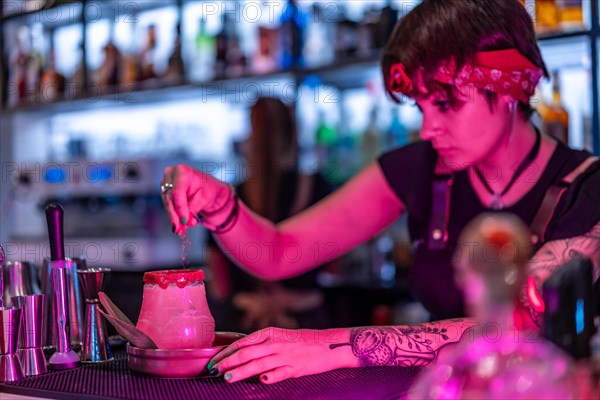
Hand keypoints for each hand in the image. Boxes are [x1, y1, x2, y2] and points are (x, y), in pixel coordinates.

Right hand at [160, 164, 230, 233]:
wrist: (208, 188)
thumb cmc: (208, 189)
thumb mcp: (203, 199)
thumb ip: (192, 209)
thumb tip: (184, 222)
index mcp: (183, 171)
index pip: (177, 192)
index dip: (180, 208)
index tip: (184, 221)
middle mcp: (171, 174)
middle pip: (169, 198)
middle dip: (175, 216)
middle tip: (179, 229)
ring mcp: (165, 181)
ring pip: (167, 203)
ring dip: (175, 217)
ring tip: (182, 229)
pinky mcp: (164, 190)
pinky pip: (168, 205)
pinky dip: (174, 215)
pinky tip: (180, 225)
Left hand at [208, 327, 357, 383]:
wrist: (329, 344)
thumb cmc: (303, 341)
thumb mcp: (280, 336)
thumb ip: (262, 344)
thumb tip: (240, 353)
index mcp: (270, 333)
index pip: (242, 342)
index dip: (226, 352)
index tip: (214, 361)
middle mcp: (275, 343)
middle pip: (246, 353)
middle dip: (227, 363)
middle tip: (213, 371)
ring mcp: (285, 356)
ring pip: (258, 364)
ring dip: (241, 371)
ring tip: (227, 378)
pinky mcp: (295, 368)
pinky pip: (279, 373)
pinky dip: (270, 377)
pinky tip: (261, 381)